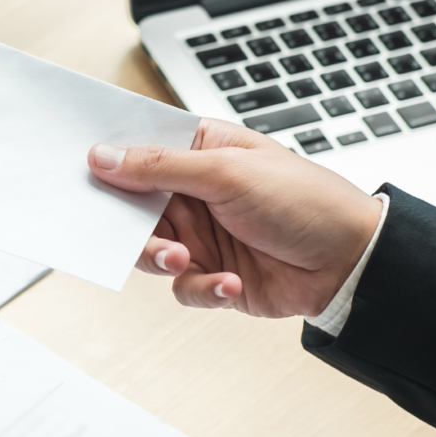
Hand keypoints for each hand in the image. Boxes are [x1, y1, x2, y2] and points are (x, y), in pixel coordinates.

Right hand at [88, 119, 381, 317]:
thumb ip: (161, 166)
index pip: (139, 148)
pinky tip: (230, 282)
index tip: (82, 172)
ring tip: (185, 260)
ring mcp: (204, 234)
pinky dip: (201, 288)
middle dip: (129, 224)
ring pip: (148, 250)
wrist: (353, 263)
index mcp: (200, 149)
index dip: (109, 160)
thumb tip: (104, 157)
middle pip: (133, 206)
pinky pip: (182, 286)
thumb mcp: (228, 172)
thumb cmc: (307, 201)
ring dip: (162, 259)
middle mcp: (196, 191)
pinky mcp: (214, 274)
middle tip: (132, 231)